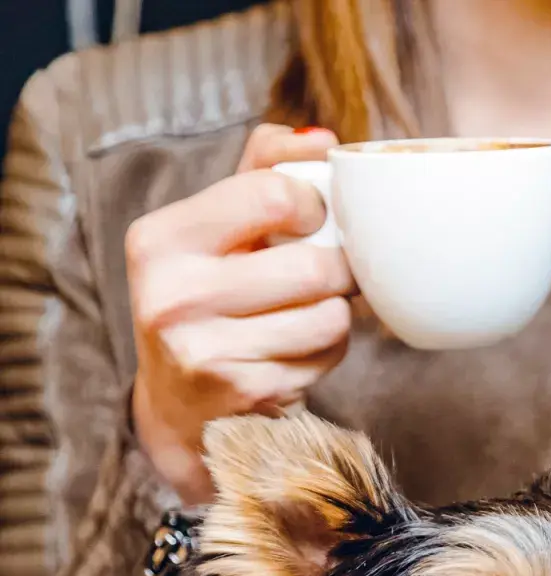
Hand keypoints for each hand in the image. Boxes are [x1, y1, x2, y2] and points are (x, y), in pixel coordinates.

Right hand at [128, 124, 354, 503]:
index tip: (310, 219)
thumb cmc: (209, 300)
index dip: (313, 205)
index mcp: (159, 239)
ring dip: (337, 313)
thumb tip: (320, 140)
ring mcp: (205, 351)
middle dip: (336, 268)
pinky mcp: (246, 392)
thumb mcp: (215, 230)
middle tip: (327, 274)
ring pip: (331, 314)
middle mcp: (172, 295)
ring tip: (308, 313)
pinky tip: (297, 351)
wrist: (182, 406)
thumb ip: (261, 171)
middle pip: (313, 264)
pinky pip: (330, 354)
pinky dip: (330, 350)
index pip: (273, 194)